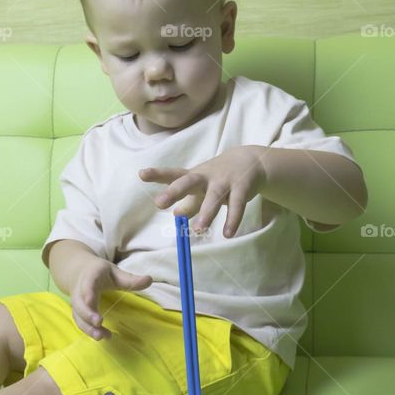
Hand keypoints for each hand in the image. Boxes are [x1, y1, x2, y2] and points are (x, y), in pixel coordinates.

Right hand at [72, 258, 152, 339]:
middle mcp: (80, 290)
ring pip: (78, 316)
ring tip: (101, 336)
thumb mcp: (115, 273)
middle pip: (79, 303)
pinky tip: (102, 336)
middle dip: (87, 314)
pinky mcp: (77, 311)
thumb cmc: (100, 273)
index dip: (87, 293)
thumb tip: (150, 280)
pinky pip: (80, 322)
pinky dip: (88, 330)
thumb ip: (130, 279)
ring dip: (88, 327)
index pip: (87, 284)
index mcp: (91, 276)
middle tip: (99, 322)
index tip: (90, 300)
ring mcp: (77, 302)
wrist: (78, 271)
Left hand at [138, 146, 267, 237]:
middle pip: (188, 182)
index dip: (157, 174)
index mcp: (194, 175)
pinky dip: (233, 220)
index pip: (173, 174)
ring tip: (198, 230)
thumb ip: (190, 201)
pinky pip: (237, 205)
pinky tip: (227, 234)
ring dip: (207, 213)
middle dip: (174, 191)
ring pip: (214, 197)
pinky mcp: (242, 188)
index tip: (141, 174)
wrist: (253, 160)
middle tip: (159, 203)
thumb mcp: (203, 187)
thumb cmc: (220, 176)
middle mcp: (206, 176)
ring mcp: (225, 181)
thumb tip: (175, 214)